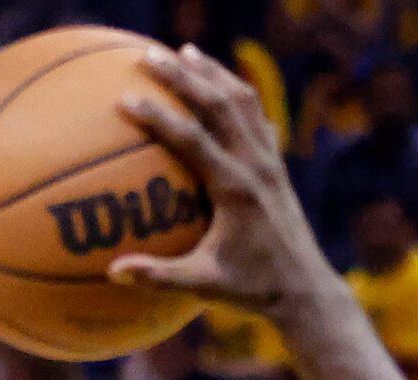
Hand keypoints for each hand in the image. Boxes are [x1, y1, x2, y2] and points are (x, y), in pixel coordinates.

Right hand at [110, 45, 335, 314]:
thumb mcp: (202, 286)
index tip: (127, 99)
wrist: (304, 286)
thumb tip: (113, 272)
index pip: (193, 140)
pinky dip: (233, 92)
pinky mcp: (276, 163)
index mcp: (235, 190)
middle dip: (184, 75)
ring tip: (184, 52)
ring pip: (242, 100)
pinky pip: (254, 115)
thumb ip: (158, 276)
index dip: (159, 117)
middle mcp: (256, 165)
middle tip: (149, 55)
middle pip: (220, 104)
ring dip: (212, 72)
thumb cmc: (250, 289)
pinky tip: (218, 85)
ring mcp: (270, 160)